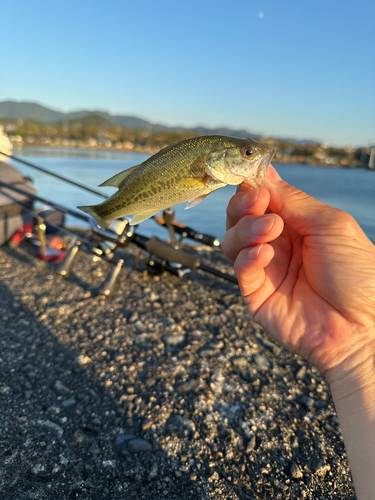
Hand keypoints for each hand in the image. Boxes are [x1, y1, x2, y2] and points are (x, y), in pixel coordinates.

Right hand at [221, 166, 374, 377]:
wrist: (362, 327)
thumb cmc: (357, 275)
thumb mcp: (330, 225)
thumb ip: (294, 200)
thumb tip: (265, 175)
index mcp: (296, 225)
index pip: (261, 200)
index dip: (253, 187)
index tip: (252, 179)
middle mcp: (277, 244)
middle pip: (240, 217)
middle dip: (244, 206)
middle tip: (259, 203)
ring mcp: (265, 269)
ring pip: (232, 241)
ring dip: (247, 229)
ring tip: (271, 229)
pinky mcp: (256, 295)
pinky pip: (239, 270)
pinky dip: (247, 257)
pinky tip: (265, 253)